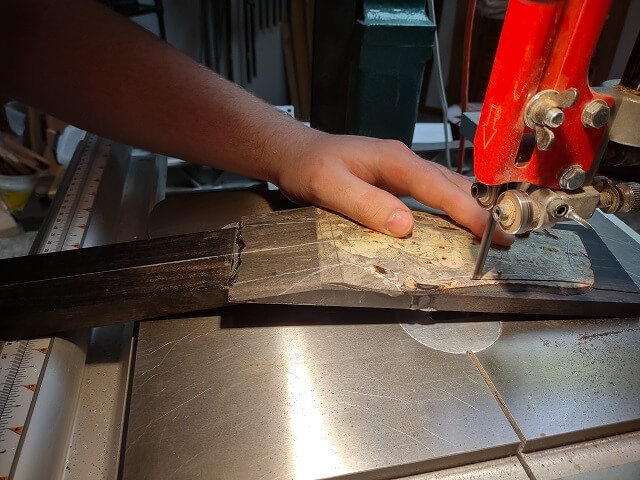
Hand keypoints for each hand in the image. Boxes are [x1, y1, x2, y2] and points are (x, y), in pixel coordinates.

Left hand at [276, 131, 513, 245]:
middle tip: (511, 233)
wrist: (295, 153)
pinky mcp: (396, 180)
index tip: (493, 231)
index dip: (468, 211)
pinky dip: (453, 206)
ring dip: (473, 206)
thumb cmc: (309, 166)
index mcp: (395, 161)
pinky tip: (460, 219)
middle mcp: (405, 161)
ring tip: (497, 228)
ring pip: (447, 186)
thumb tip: (405, 225)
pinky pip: (433, 193)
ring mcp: (402, 169)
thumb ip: (365, 204)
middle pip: (454, 184)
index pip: (440, 188)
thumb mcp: (329, 186)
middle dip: (484, 208)